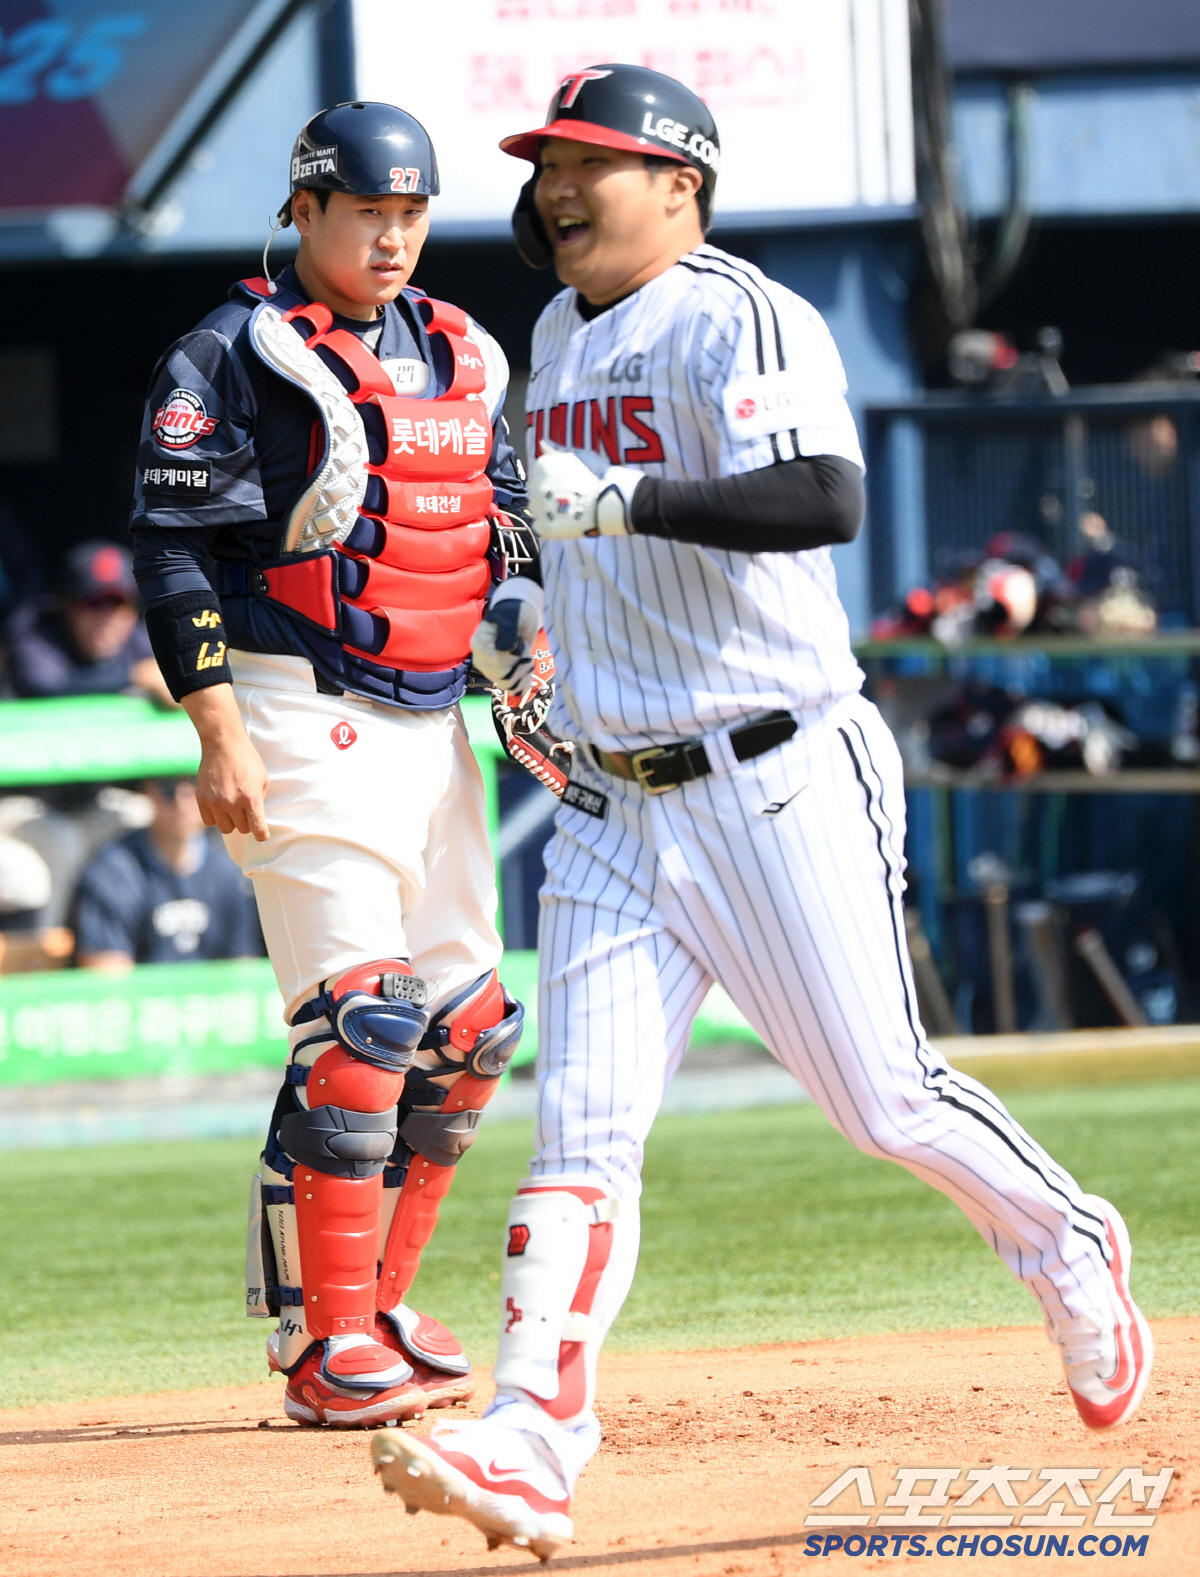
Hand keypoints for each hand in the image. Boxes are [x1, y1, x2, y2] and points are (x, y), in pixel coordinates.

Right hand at [181, 687, 269, 841]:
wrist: (223, 744)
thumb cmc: (247, 760)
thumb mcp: (263, 779)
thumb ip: (261, 800)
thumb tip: (257, 818)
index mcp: (251, 799)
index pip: (257, 830)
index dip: (261, 834)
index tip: (261, 834)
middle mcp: (232, 803)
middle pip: (242, 829)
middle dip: (246, 822)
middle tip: (246, 809)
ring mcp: (215, 802)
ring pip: (225, 828)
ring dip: (231, 821)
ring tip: (233, 807)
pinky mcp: (201, 799)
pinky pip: (209, 821)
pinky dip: (216, 818)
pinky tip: (220, 806)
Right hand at [471, 578, 544, 690]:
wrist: (520, 617)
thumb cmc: (515, 613)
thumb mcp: (512, 617)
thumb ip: (507, 631)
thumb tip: (503, 649)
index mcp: (479, 644)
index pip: (498, 663)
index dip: (514, 657)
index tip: (520, 645)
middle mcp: (481, 659)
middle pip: (503, 676)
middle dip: (519, 666)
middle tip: (525, 651)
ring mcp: (489, 669)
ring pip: (507, 683)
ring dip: (522, 674)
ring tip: (526, 658)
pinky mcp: (499, 675)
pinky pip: (510, 687)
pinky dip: (522, 682)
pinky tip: (527, 671)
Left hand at [528, 445, 642, 539]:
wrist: (613, 498)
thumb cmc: (599, 475)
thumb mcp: (579, 456)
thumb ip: (557, 452)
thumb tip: (542, 443)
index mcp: (543, 465)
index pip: (538, 473)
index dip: (553, 480)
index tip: (567, 484)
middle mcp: (536, 485)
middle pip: (536, 491)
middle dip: (548, 494)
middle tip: (570, 497)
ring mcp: (539, 507)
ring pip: (536, 509)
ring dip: (547, 510)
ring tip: (568, 510)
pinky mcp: (545, 527)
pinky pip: (540, 527)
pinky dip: (549, 526)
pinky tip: (564, 523)